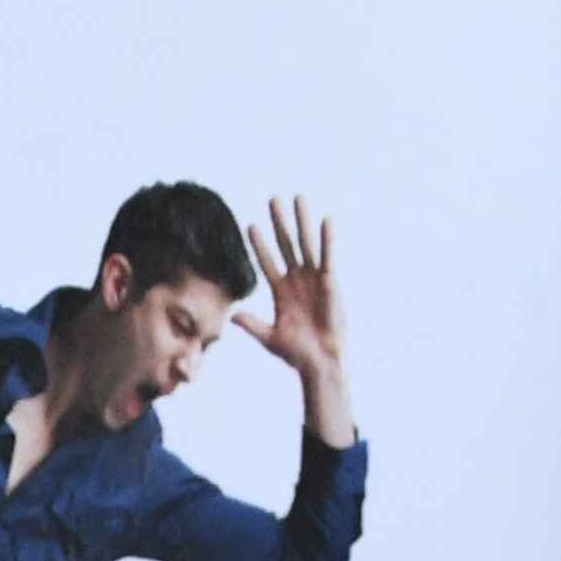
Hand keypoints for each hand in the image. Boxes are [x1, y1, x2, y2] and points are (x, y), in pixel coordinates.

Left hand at [232, 195, 355, 446]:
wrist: (320, 362)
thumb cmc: (296, 353)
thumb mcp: (269, 337)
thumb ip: (251, 325)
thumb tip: (230, 315)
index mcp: (281, 291)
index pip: (267, 261)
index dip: (259, 244)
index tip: (250, 224)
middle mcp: (296, 280)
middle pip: (285, 244)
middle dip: (279, 222)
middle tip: (273, 198)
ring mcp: (313, 279)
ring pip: (305, 244)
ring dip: (301, 221)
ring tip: (298, 198)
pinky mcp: (330, 283)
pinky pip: (327, 256)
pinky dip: (326, 239)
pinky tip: (325, 220)